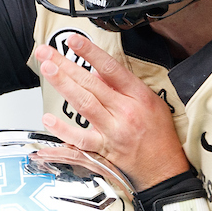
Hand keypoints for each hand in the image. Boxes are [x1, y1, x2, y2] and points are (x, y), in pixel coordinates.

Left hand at [38, 34, 188, 187]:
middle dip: (66, 65)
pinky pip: (80, 139)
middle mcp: (124, 112)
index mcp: (138, 96)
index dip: (90, 52)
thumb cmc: (159, 136)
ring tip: (48, 69)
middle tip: (47, 52)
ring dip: (63, 85)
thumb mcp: (152, 102)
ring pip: (84, 104)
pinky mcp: (104, 149)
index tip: (74, 40)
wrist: (164, 169)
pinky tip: (49, 119)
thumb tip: (99, 72)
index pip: (111, 68)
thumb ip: (124, 86)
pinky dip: (63, 130)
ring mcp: (113, 131)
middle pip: (91, 83)